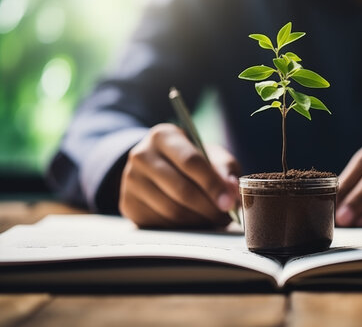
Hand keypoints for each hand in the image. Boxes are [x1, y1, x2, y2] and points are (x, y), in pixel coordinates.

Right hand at [119, 123, 240, 227]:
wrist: (156, 165)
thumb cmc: (191, 159)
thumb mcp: (211, 155)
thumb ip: (225, 169)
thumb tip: (232, 191)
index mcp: (163, 136)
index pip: (191, 162)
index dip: (213, 185)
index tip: (229, 202)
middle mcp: (141, 156)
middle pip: (181, 190)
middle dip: (209, 207)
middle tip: (226, 216)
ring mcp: (130, 181)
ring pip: (172, 211)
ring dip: (199, 220)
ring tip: (214, 218)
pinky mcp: (128, 204)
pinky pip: (161, 224)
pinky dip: (183, 227)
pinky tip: (194, 220)